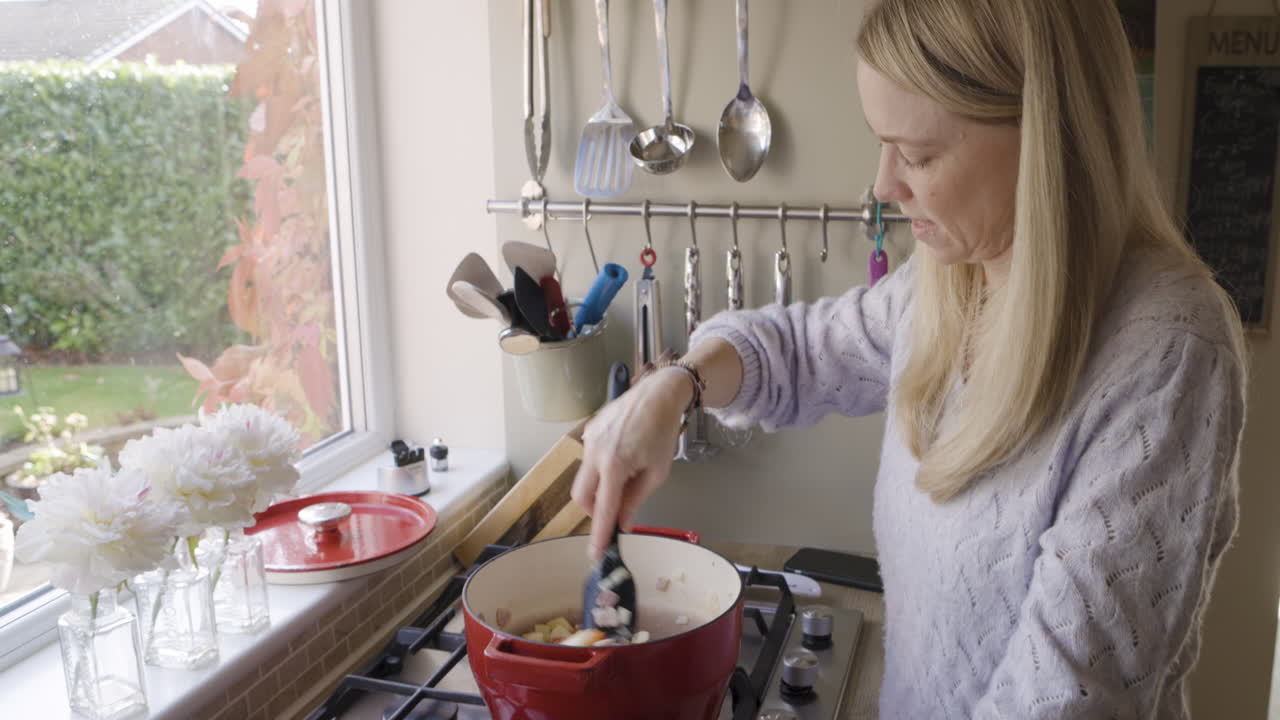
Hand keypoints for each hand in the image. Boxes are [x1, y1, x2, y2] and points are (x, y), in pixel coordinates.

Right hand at [572, 366, 691, 559]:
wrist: (658, 395)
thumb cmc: (662, 432)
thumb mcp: (656, 473)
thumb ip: (635, 500)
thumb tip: (623, 523)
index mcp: (614, 464)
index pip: (603, 508)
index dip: (599, 534)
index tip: (595, 553)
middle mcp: (595, 452)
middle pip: (581, 497)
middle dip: (594, 510)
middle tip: (614, 512)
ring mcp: (588, 440)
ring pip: (583, 478)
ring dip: (599, 488)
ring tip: (626, 476)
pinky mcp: (588, 432)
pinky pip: (588, 460)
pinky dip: (600, 469)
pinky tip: (622, 457)